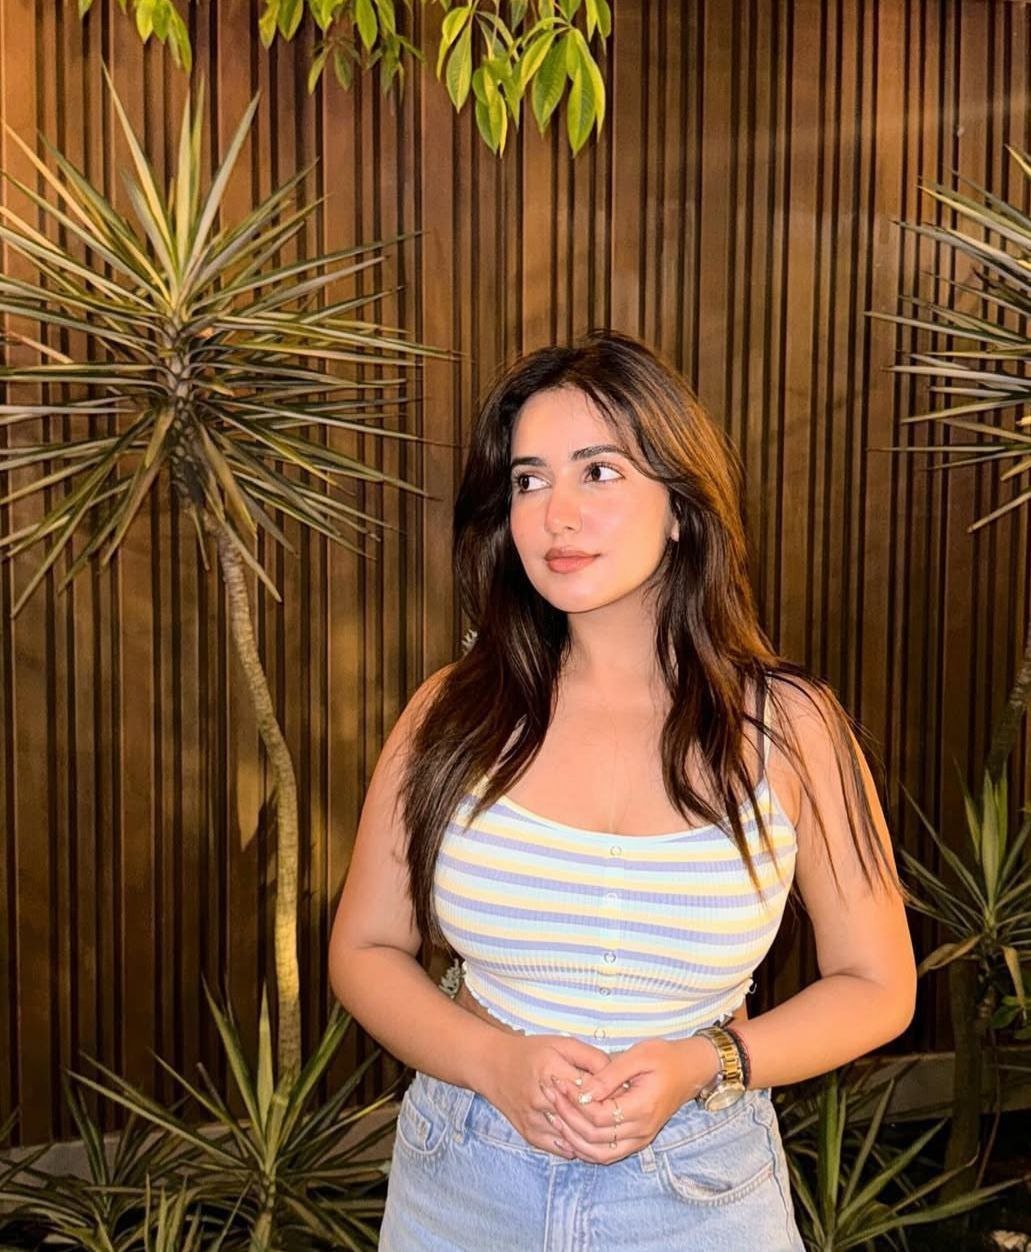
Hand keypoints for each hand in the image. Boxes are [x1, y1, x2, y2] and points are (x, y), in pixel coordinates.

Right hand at [479, 1032, 610, 1158]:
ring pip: (572, 1136)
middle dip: (605, 1116)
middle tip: (622, 1115)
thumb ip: (591, 1057)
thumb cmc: (532, 1052)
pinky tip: (588, 1139)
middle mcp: (540, 1098)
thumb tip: (618, 1075)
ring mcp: (533, 1119)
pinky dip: (576, 1145)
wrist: (493, 1066)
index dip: (612, 1093)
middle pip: (582, 1116)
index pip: (591, 1090)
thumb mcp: (563, 1044)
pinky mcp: (529, 1133)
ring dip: (593, 1134)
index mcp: (550, 1071)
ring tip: (609, 1128)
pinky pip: (559, 1147)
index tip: (627, 1094)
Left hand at [541, 1036, 719, 1164]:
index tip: (559, 1083)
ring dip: (573, 1137)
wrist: (690, 1069)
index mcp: (642, 1107)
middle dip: (568, 1117)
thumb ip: (610, 1075)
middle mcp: (642, 1130)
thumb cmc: (665, 1057)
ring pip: (599, 1152)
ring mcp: (640, 1138)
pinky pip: (607, 1154)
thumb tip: (583, 1090)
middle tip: (550, 1096)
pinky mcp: (637, 1140)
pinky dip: (586, 1148)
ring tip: (554, 1115)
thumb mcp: (639, 1056)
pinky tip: (570, 1132)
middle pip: (595, 1136)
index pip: (599, 1116)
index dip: (575, 1102)